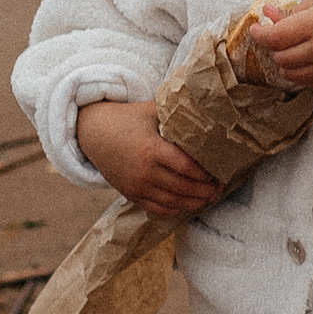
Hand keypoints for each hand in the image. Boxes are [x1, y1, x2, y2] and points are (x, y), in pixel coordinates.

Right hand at [73, 99, 219, 215]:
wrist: (92, 133)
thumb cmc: (127, 118)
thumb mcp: (151, 110)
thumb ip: (176, 111)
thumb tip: (205, 104)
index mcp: (152, 149)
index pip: (186, 167)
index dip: (205, 173)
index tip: (218, 172)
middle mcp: (144, 171)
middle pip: (182, 187)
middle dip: (205, 190)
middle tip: (219, 187)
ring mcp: (136, 186)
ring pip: (172, 202)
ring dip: (193, 202)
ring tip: (208, 197)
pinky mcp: (130, 194)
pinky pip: (156, 209)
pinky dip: (174, 209)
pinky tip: (186, 204)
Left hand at [254, 0, 312, 90]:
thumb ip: (288, 13)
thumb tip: (267, 16)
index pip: (275, 37)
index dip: (260, 34)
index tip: (257, 30)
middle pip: (280, 57)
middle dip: (275, 46)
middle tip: (280, 36)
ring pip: (288, 73)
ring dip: (285, 61)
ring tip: (294, 48)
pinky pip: (303, 81)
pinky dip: (299, 71)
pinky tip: (306, 58)